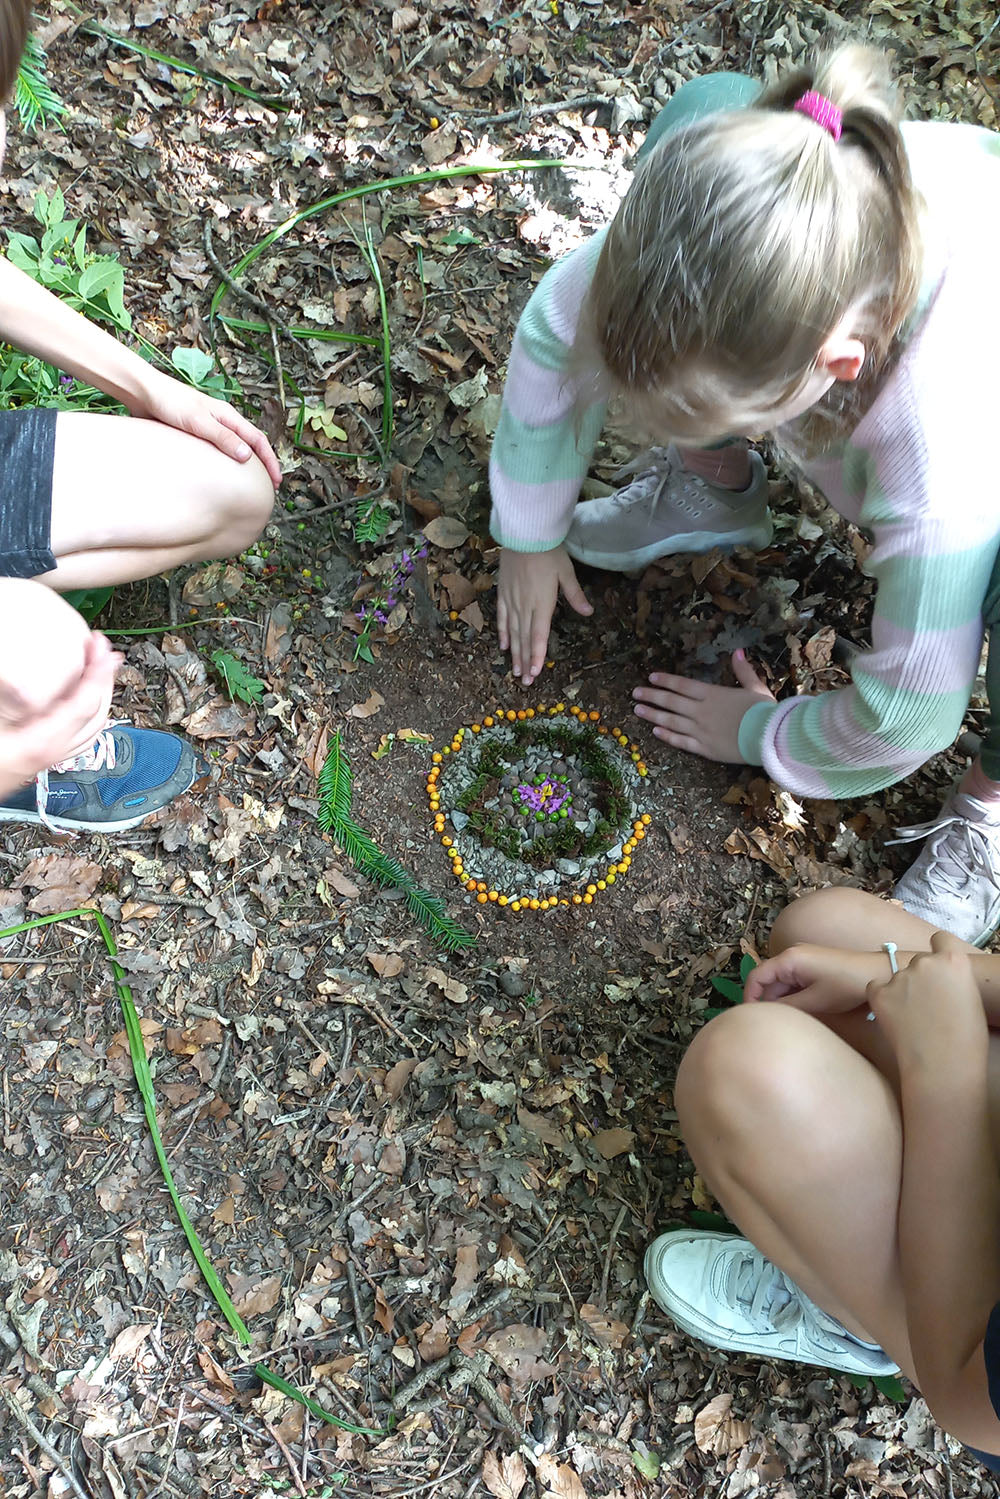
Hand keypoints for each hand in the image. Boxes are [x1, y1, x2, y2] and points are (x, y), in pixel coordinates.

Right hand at [0, 632, 118, 796]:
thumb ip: (9, 701)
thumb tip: (20, 683)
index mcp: (41, 742)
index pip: (85, 704)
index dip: (98, 674)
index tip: (105, 652)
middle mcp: (53, 751)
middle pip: (97, 713)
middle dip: (105, 679)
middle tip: (105, 652)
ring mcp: (52, 756)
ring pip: (94, 726)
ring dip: (101, 695)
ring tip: (99, 670)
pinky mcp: (46, 757)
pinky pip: (83, 735)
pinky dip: (91, 713)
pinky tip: (85, 702)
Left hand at [127, 369, 281, 488]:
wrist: (143, 393)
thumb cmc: (170, 403)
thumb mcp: (199, 422)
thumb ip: (223, 439)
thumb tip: (247, 457)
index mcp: (228, 416)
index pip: (258, 440)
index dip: (270, 461)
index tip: (276, 482)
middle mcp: (222, 421)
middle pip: (250, 444)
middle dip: (262, 464)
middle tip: (268, 487)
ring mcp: (209, 426)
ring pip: (234, 447)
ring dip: (245, 463)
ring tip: (248, 483)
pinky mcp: (195, 432)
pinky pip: (217, 450)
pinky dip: (226, 463)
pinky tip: (219, 474)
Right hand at [497, 546, 592, 685]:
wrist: (524, 533)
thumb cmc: (548, 551)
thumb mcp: (566, 572)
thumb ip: (575, 594)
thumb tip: (588, 612)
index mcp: (542, 603)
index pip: (539, 635)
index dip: (536, 655)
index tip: (535, 673)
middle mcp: (525, 606)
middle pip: (525, 639)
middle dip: (525, 661)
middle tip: (525, 682)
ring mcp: (512, 600)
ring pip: (512, 632)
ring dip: (514, 653)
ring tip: (515, 671)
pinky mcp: (503, 593)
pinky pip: (501, 617)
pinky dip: (502, 633)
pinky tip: (504, 646)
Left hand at [632, 650, 774, 761]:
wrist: (770, 738)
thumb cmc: (765, 712)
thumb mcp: (756, 687)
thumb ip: (743, 670)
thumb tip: (738, 651)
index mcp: (713, 694)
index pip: (682, 685)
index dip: (665, 680)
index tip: (651, 677)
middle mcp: (702, 711)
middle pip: (671, 702)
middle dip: (652, 696)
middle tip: (635, 693)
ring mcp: (701, 731)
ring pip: (671, 722)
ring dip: (653, 715)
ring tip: (638, 710)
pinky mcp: (704, 749)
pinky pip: (681, 742)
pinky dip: (667, 737)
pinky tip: (655, 732)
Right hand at [744, 943, 875, 1014]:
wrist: (878, 973)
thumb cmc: (846, 985)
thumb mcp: (815, 1001)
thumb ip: (787, 1007)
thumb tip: (767, 1015)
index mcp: (788, 959)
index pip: (756, 976)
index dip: (749, 997)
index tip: (749, 1017)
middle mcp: (791, 955)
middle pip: (767, 979)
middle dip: (765, 1001)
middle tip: (768, 1024)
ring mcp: (802, 959)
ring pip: (780, 982)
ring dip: (779, 1000)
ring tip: (783, 1020)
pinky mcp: (812, 966)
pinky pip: (792, 981)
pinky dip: (791, 996)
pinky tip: (797, 1011)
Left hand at [868, 932, 987, 1078]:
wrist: (944, 1066)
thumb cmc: (966, 1041)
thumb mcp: (971, 1000)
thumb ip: (955, 981)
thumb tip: (945, 980)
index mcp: (954, 961)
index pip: (940, 940)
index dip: (938, 953)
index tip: (937, 966)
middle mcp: (926, 963)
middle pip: (918, 962)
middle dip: (920, 978)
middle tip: (925, 1005)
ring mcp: (901, 977)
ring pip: (897, 976)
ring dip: (901, 990)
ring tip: (912, 1019)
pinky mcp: (879, 993)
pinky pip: (876, 987)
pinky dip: (881, 998)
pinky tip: (893, 1017)